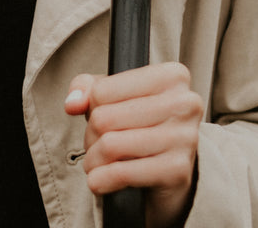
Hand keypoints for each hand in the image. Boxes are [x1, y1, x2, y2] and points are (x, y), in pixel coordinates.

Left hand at [65, 62, 202, 227]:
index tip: (101, 114)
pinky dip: (102, 179)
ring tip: (98, 161)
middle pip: (104, 118)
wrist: (172, 172)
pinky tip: (101, 180)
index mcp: (171, 75)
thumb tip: (73, 103)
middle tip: (96, 143)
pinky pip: (122, 173)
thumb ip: (87, 88)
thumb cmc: (141, 124)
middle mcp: (184, 103)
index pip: (103, 90)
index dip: (92, 106)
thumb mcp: (114, 95)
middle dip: (91, 134)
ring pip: (110, 145)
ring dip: (94, 158)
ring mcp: (184, 137)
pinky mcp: (178, 170)